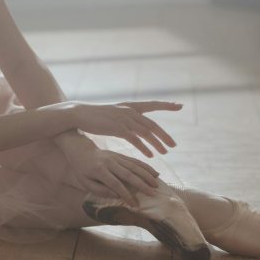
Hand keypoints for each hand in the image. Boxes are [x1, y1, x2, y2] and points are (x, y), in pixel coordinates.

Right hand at [45, 100, 181, 157]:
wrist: (80, 114)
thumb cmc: (96, 116)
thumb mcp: (114, 113)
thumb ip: (126, 117)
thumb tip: (134, 122)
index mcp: (130, 106)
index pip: (152, 104)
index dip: (166, 105)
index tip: (180, 106)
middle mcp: (130, 111)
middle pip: (152, 124)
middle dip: (164, 135)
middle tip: (174, 145)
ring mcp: (124, 119)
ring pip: (146, 132)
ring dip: (157, 143)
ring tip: (165, 152)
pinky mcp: (118, 128)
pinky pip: (135, 139)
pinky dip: (144, 147)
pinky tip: (150, 155)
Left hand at [61, 138, 160, 206]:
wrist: (81, 150)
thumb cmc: (83, 171)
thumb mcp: (85, 183)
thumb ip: (100, 190)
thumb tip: (117, 196)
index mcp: (99, 170)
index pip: (115, 184)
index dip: (126, 195)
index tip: (135, 204)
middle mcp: (110, 162)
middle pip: (128, 174)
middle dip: (141, 185)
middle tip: (152, 194)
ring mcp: (116, 157)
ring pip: (134, 166)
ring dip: (147, 175)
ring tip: (156, 185)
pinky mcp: (121, 155)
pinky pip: (135, 161)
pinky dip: (146, 167)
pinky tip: (155, 173)